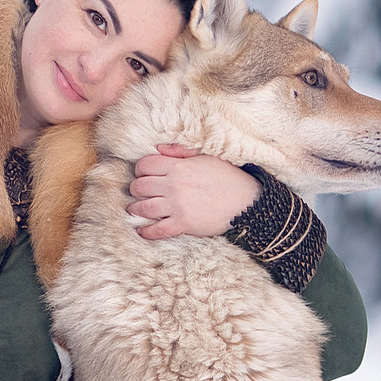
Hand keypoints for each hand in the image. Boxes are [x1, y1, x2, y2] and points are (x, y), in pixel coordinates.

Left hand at [127, 145, 260, 240]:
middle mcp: (173, 185)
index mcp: (178, 166)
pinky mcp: (182, 224)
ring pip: (143, 207)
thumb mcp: (206, 157)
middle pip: (139, 186)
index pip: (145, 165)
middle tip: (138, 192)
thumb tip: (159, 148)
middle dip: (136, 189)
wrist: (246, 202)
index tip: (143, 174)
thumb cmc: (228, 177)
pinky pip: (156, 229)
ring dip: (135, 208)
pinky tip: (141, 230)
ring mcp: (177, 205)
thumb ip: (181, 151)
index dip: (140, 169)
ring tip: (134, 209)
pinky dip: (145, 231)